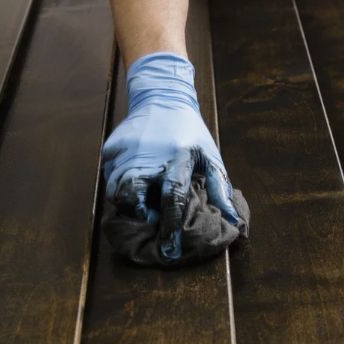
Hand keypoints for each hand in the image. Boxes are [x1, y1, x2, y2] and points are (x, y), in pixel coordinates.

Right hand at [102, 52, 240, 262]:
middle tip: (150, 218)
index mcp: (178, 157)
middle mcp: (148, 153)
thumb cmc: (191, 132)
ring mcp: (125, 149)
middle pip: (131, 195)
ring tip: (142, 201)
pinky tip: (133, 181)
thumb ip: (220, 189)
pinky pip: (108, 174)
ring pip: (114, 188)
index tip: (170, 247)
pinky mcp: (111, 147)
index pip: (172, 196)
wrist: (162, 97)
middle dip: (138, 214)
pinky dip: (118, 183)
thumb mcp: (210, 156)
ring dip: (127, 202)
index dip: (170, 224)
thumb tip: (235, 223)